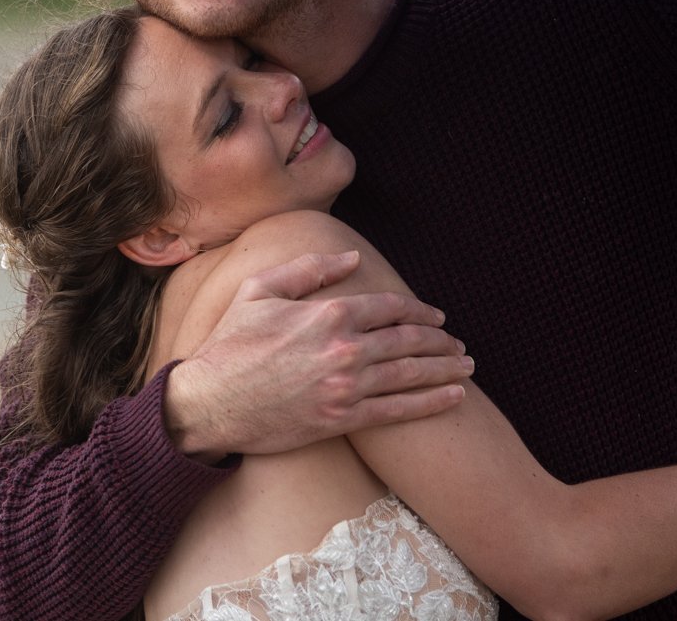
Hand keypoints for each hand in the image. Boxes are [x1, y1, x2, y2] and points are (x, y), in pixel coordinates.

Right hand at [165, 251, 470, 461]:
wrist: (209, 402)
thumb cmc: (230, 343)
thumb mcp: (260, 290)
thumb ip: (309, 268)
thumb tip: (352, 257)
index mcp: (328, 312)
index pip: (389, 307)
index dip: (419, 310)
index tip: (437, 317)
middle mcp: (344, 348)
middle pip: (408, 340)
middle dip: (439, 341)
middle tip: (457, 344)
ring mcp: (346, 386)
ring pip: (410, 374)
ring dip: (444, 369)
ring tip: (466, 367)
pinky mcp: (342, 418)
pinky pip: (398, 411)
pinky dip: (430, 403)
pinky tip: (453, 397)